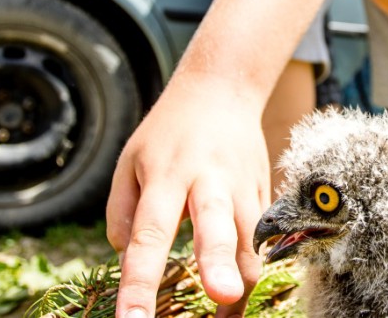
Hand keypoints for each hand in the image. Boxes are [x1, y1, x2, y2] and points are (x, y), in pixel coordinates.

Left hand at [106, 80, 269, 317]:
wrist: (222, 91)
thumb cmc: (168, 131)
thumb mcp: (130, 159)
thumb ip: (122, 211)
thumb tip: (126, 258)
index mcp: (166, 176)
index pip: (149, 235)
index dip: (140, 281)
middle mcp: (209, 182)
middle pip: (218, 228)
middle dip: (219, 265)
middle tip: (221, 295)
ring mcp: (244, 187)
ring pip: (252, 242)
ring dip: (241, 284)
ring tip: (224, 316)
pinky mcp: (265, 193)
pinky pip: (262, 238)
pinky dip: (251, 267)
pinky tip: (238, 288)